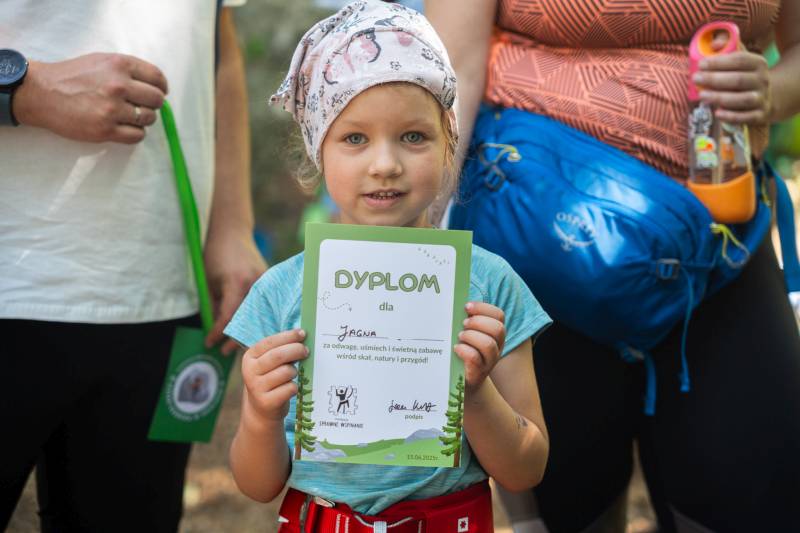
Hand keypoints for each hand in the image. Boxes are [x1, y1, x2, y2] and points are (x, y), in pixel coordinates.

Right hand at [13, 53, 167, 142]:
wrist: (42, 93)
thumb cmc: (72, 76)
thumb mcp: (101, 61)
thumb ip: (127, 70)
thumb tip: (155, 86)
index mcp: (119, 65)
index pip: (157, 78)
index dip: (162, 87)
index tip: (160, 92)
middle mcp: (119, 85)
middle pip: (156, 100)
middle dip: (153, 104)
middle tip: (142, 106)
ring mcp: (112, 109)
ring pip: (148, 119)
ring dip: (143, 119)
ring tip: (128, 116)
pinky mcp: (106, 129)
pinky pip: (137, 136)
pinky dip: (135, 133)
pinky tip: (124, 127)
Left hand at [204, 229, 267, 353]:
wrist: (232, 232)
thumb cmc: (215, 254)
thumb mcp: (208, 281)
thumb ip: (212, 304)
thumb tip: (214, 328)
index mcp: (236, 283)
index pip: (228, 316)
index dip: (219, 332)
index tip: (210, 344)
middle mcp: (254, 284)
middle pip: (248, 319)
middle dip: (237, 337)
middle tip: (226, 352)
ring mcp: (265, 283)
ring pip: (257, 313)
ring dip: (248, 329)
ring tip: (238, 344)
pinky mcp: (269, 282)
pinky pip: (262, 304)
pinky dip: (255, 316)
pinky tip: (250, 327)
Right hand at [241, 329, 307, 421]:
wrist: (261, 409)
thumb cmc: (270, 379)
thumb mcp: (269, 363)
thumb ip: (281, 350)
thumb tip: (303, 337)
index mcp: (249, 357)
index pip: (270, 342)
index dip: (288, 336)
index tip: (303, 334)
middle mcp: (250, 371)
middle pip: (279, 355)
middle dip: (296, 350)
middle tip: (306, 351)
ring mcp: (256, 388)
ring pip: (286, 372)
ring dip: (295, 371)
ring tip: (292, 375)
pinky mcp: (266, 402)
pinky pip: (290, 388)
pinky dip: (294, 387)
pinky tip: (289, 389)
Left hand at [454, 302, 505, 389]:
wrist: (462, 382)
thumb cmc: (462, 352)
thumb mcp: (467, 334)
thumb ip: (466, 320)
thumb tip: (453, 302)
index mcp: (495, 333)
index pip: (499, 315)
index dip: (483, 308)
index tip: (466, 307)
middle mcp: (497, 347)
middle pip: (497, 329)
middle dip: (478, 322)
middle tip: (463, 324)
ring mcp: (489, 361)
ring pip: (488, 344)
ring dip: (471, 336)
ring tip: (459, 337)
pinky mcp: (478, 373)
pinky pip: (474, 358)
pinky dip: (463, 350)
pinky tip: (456, 348)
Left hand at [693, 34, 771, 124]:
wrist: (763, 96)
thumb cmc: (741, 74)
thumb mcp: (737, 58)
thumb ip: (726, 46)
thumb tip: (714, 44)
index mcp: (758, 63)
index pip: (740, 60)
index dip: (719, 62)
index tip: (700, 64)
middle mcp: (763, 80)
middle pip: (738, 80)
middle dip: (715, 79)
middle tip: (695, 78)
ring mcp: (762, 98)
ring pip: (743, 99)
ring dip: (721, 97)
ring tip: (702, 95)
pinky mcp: (760, 115)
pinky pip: (747, 117)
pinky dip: (732, 116)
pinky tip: (717, 113)